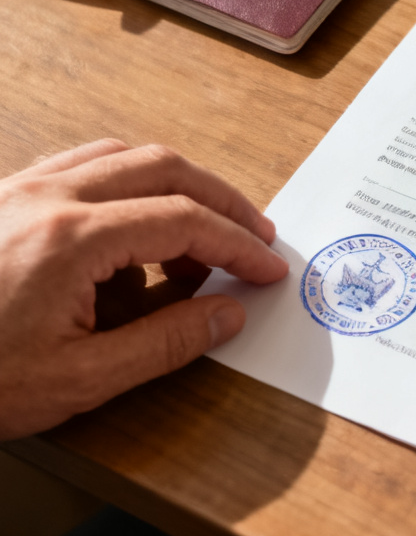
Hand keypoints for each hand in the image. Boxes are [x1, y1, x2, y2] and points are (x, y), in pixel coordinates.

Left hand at [0, 139, 288, 439]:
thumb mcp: (77, 379)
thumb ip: (166, 343)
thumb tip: (229, 315)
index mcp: (70, 239)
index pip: (185, 222)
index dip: (238, 244)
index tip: (269, 268)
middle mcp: (48, 196)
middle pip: (165, 168)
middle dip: (221, 200)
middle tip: (254, 236)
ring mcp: (21, 190)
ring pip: (124, 156)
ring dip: (177, 185)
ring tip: (201, 232)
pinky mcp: (5, 198)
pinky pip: (85, 166)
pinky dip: (130, 184)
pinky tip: (134, 226)